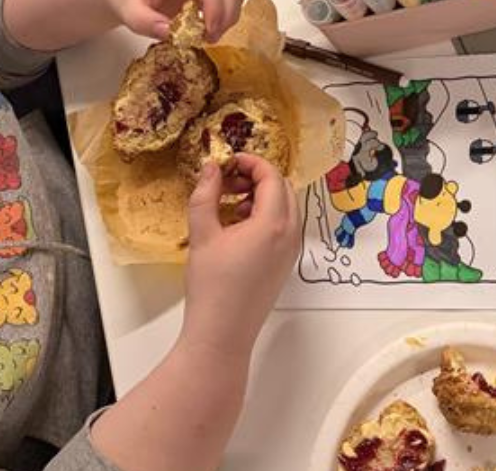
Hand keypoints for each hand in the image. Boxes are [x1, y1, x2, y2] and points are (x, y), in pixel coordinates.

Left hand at [107, 0, 243, 42]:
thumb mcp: (127, 10)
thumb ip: (145, 22)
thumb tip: (169, 33)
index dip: (215, 8)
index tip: (209, 33)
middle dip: (226, 15)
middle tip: (211, 39)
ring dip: (228, 16)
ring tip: (209, 36)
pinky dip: (226, 14)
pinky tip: (209, 27)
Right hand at [181, 155, 299, 358]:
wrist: (222, 334)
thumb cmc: (212, 287)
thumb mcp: (203, 235)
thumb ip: (206, 194)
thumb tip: (211, 167)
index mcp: (274, 224)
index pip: (272, 176)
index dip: (251, 162)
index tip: (228, 161)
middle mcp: (291, 235)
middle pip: (283, 189)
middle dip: (256, 179)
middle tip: (228, 182)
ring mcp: (292, 251)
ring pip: (285, 208)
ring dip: (261, 198)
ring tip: (230, 206)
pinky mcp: (286, 264)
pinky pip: (283, 228)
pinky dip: (265, 217)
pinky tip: (237, 228)